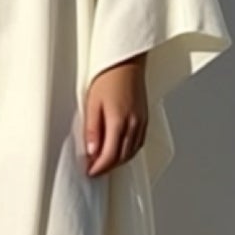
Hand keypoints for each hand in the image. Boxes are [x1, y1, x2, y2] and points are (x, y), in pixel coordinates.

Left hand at [83, 53, 148, 176]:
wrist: (127, 62)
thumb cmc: (107, 77)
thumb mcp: (92, 103)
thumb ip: (92, 130)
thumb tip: (91, 152)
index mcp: (119, 122)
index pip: (110, 156)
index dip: (99, 168)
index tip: (89, 172)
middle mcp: (133, 125)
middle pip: (122, 157)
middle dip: (107, 168)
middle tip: (93, 170)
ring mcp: (141, 122)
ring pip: (131, 152)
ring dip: (118, 162)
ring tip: (104, 163)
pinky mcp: (145, 119)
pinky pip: (138, 143)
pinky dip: (128, 152)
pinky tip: (119, 151)